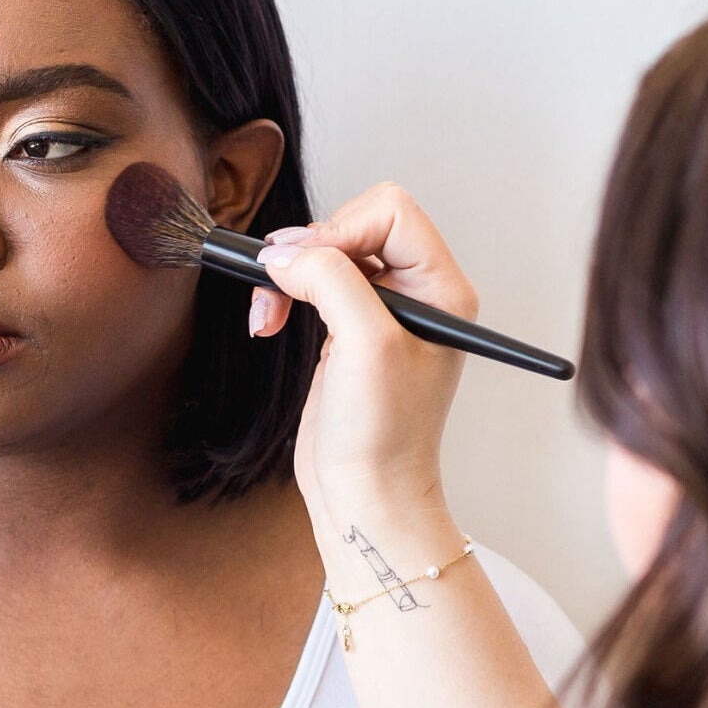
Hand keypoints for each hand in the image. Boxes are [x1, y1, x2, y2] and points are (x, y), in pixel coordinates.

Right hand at [252, 181, 475, 538]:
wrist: (366, 496)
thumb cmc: (384, 436)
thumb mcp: (365, 345)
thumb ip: (331, 280)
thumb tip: (283, 251)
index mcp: (441, 288)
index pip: (391, 211)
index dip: (342, 227)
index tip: (309, 264)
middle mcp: (417, 293)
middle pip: (354, 225)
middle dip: (310, 251)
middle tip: (280, 284)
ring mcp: (380, 312)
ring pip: (325, 253)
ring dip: (288, 275)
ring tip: (267, 313)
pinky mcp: (347, 331)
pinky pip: (310, 284)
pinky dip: (282, 295)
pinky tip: (267, 323)